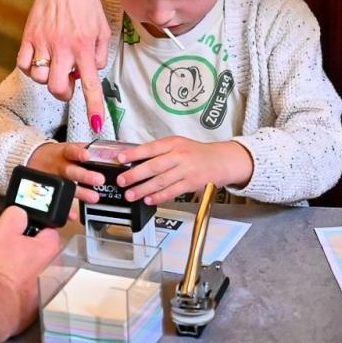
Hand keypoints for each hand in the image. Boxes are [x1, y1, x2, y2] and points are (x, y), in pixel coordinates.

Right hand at [0, 205, 62, 312]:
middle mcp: (56, 270)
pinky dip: (24, 288)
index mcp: (51, 249)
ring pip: (39, 272)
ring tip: (9, 271)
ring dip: (28, 270)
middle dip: (30, 251)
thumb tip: (20, 214)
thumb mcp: (2, 230)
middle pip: (44, 252)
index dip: (32, 229)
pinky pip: (32, 290)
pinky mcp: (39, 307)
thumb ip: (16, 215)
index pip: (48, 230)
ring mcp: (49, 290)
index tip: (21, 234)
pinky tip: (10, 287)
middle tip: (11, 253)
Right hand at [20, 0, 111, 130]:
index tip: (96, 124)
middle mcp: (64, 47)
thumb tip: (90, 73)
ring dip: (48, 77)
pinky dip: (31, 67)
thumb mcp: (103, 29)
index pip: (91, 84)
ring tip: (54, 63)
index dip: (93, 107)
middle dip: (63, 93)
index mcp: (85, 47)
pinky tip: (40, 57)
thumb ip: (100, 55)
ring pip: (40, 78)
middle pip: (58, 89)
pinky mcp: (28, 36)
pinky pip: (23, 64)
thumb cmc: (85, 4)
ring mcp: (43, 42)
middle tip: (68, 81)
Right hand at [27, 141, 103, 203]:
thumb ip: (84, 150)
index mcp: (63, 154)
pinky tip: (73, 214)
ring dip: (80, 193)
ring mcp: (54, 179)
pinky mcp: (51, 190)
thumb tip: (106, 152)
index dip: (78, 153)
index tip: (87, 156)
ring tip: (93, 197)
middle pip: (70, 170)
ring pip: (66, 186)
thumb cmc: (56, 155)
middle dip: (85, 176)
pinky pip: (57, 201)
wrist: (32, 159)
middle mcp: (58, 166)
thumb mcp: (67, 147)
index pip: (70, 151)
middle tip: (99, 179)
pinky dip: (65, 209)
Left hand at [112, 138, 253, 206]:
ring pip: (161, 181)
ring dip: (143, 189)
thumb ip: (159, 151)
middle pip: (154, 166)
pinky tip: (149, 199)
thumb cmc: (196, 153)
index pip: (150, 148)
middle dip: (135, 175)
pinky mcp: (192, 183)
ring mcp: (186, 170)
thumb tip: (135, 159)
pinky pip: (172, 191)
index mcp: (173, 143)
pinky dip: (159, 196)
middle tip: (122, 181)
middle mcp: (179, 155)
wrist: (221, 160)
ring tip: (131, 194)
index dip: (134, 153)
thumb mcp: (178, 144)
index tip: (120, 158)